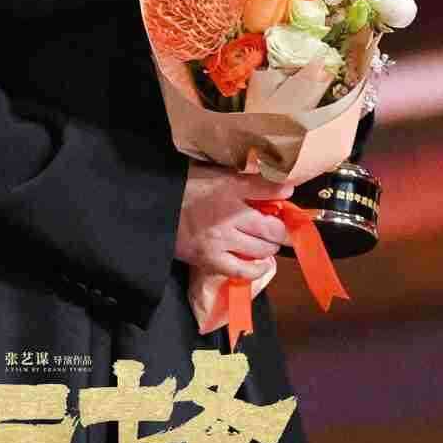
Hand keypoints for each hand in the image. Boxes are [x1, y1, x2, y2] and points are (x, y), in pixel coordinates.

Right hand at [174, 160, 294, 281]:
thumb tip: (272, 179)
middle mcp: (229, 214)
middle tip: (280, 227)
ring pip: (262, 249)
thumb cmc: (184, 186)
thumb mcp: (213, 172)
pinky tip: (261, 263)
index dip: (284, 192)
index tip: (288, 194)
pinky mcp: (211, 259)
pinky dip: (257, 268)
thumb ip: (241, 177)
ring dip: (269, 246)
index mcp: (228, 187)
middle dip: (281, 229)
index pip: (267, 188)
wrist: (154, 208)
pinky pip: (243, 270)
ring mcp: (221, 239)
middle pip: (271, 227)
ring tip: (266, 241)